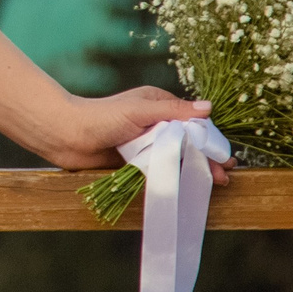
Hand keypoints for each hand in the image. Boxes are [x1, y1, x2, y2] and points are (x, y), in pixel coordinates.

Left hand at [38, 87, 229, 183]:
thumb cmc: (102, 117)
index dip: (210, 139)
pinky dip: (174, 175)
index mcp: (158, 105)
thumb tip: (209, 108)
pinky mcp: (135, 161)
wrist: (67, 136)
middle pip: (188, 141)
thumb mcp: (141, 110)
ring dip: (194, 169)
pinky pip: (160, 169)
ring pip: (176, 157)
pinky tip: (188, 186)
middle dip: (206, 157)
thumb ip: (174, 111)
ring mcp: (145, 143)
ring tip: (212, 183)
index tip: (225, 155)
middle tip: (225, 175)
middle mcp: (154, 123)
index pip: (192, 122)